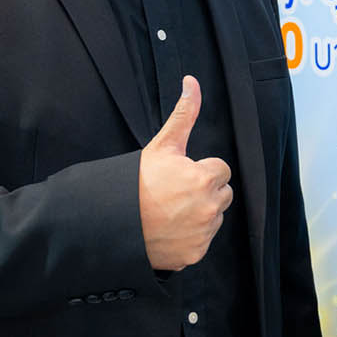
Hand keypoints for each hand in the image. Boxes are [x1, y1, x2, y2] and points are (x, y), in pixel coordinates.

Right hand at [138, 76, 231, 270]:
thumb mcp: (163, 145)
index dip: (201, 170)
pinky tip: (170, 229)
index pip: (221, 170)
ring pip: (214, 218)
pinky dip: (191, 237)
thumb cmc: (138, 182)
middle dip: (205, 191)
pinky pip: (203, 241)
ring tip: (172, 211)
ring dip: (201, 214)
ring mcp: (203, 233)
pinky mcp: (195, 254)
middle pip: (222, 194)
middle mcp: (209, 207)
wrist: (114, 222)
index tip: (181, 175)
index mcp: (205, 178)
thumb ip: (184, 114)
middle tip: (176, 193)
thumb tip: (192, 82)